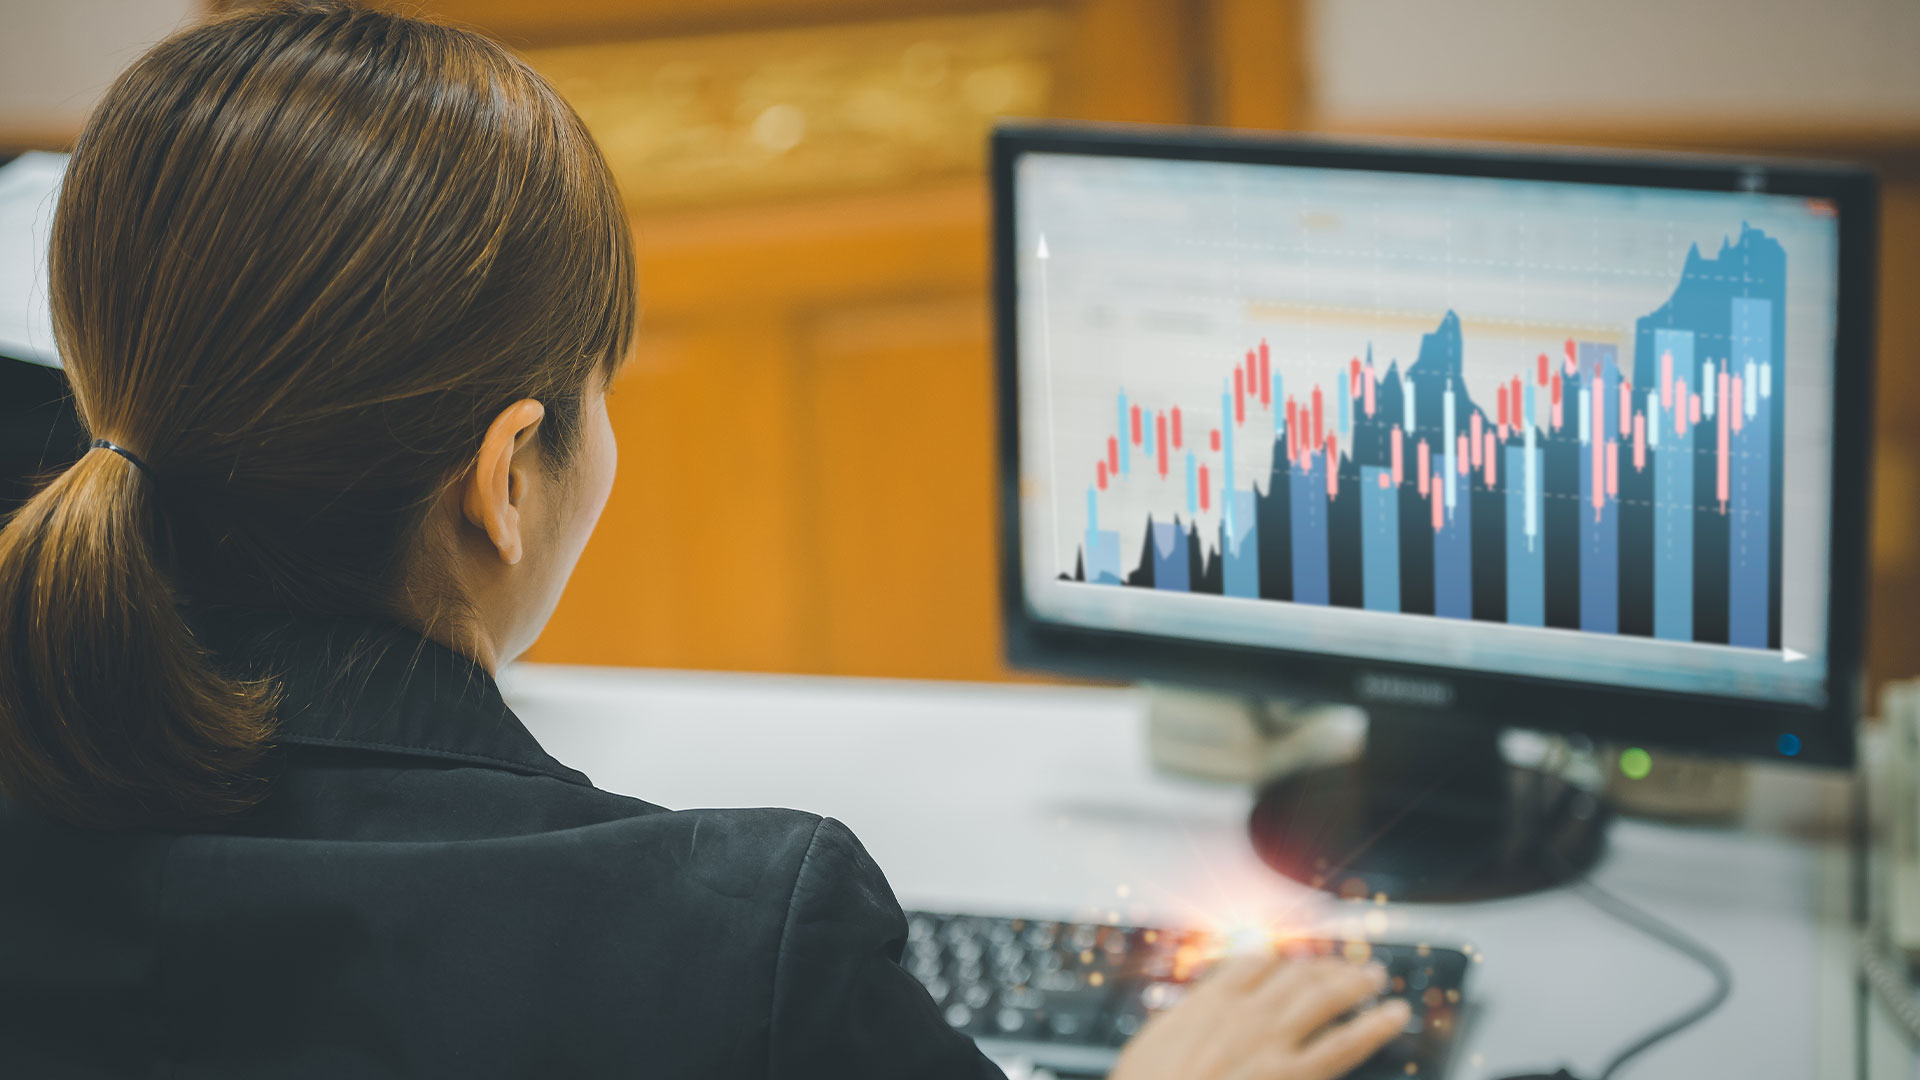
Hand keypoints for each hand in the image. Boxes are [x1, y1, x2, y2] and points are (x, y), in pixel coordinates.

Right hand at [1107, 953, 1410, 1079]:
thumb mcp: (1152, 1044)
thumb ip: (1184, 1017)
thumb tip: (1195, 1007)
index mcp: (1210, 1000)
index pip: (1255, 959)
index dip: (1280, 956)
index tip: (1293, 957)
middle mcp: (1247, 1011)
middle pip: (1296, 972)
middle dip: (1325, 966)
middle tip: (1346, 964)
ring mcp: (1273, 1041)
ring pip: (1326, 996)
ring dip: (1355, 981)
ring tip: (1374, 977)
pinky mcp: (1296, 1074)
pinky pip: (1346, 1042)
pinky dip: (1375, 1024)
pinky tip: (1394, 1014)